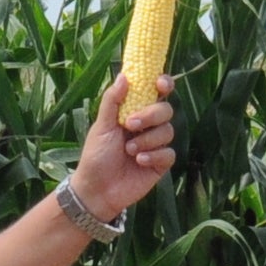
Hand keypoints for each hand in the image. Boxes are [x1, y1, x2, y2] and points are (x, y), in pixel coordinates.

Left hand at [72, 75, 175, 222]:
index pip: (155, 92)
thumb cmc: (96, 156)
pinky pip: (169, 153)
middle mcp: (148, 126)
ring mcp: (156, 145)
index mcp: (134, 112)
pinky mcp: (161, 164)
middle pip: (166, 110)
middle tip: (130, 125)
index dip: (163, 84)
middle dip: (150, 115)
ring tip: (129, 151)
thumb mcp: (102, 126)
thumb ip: (112, 101)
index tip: (159, 84)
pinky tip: (139, 162)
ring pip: (168, 131)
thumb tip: (124, 75)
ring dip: (147, 140)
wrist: (97, 189)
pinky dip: (154, 156)